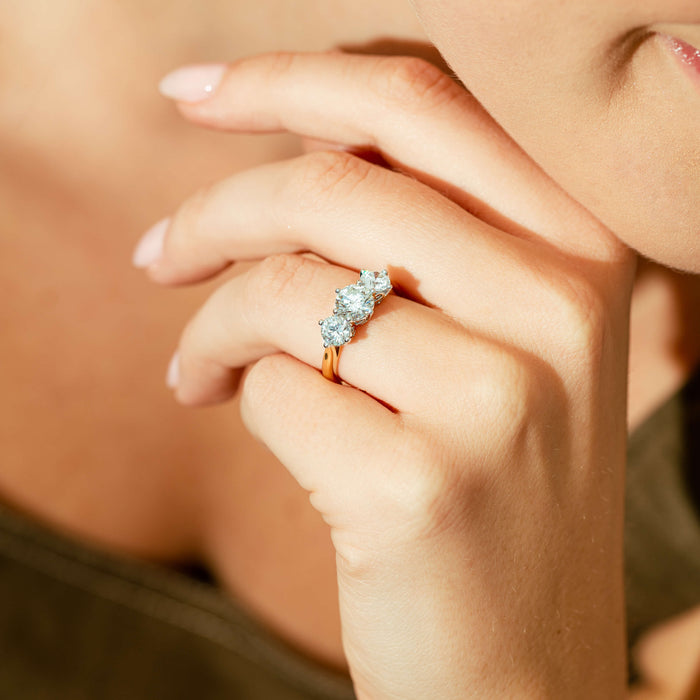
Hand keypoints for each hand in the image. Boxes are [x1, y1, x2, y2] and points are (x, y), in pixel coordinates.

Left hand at [135, 52, 635, 697]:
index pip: (419, 104)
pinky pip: (276, 387)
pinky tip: (236, 418)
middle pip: (333, 184)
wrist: (523, 663)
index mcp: (583, 248)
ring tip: (196, 366)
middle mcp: (561, 308)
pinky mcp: (421, 488)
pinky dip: (232, 391)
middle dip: (211, 211)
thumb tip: (294, 139)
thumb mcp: (493, 339)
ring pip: (287, 287)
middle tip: (157, 254)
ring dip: (211, 319)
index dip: (287, 80)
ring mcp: (500, 399)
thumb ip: (414, 232)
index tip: (192, 94)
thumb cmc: (492, 487)